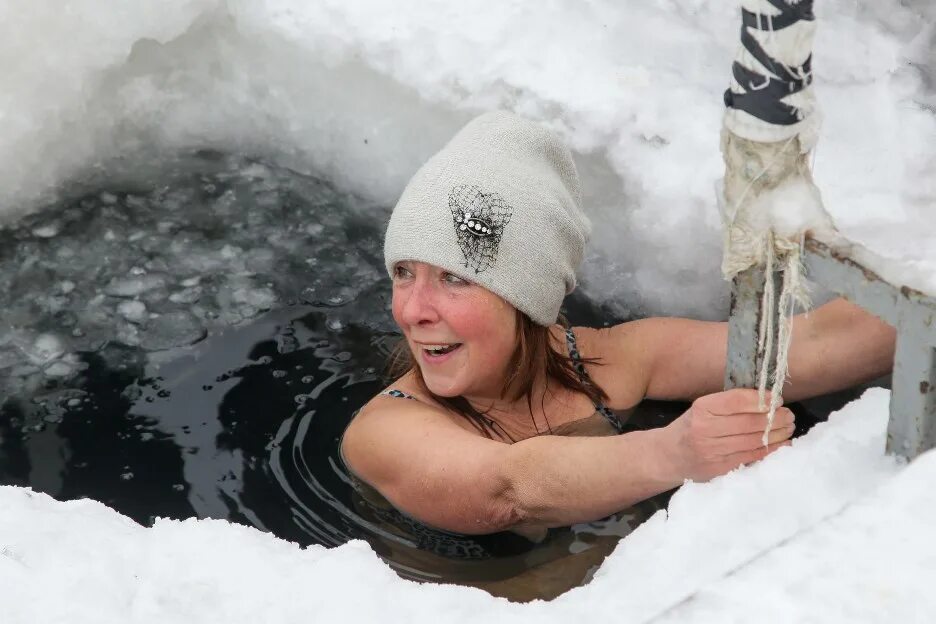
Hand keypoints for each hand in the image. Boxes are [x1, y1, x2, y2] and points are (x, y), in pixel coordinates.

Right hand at [661, 388, 793, 482]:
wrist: (668, 457)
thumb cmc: (690, 427)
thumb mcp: (701, 408)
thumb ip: (727, 403)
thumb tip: (766, 398)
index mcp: (701, 409)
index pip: (737, 401)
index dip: (761, 399)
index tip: (777, 398)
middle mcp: (705, 430)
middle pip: (750, 422)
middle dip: (775, 418)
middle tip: (789, 414)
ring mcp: (713, 451)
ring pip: (754, 441)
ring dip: (778, 434)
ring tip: (788, 427)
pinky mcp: (721, 468)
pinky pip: (753, 457)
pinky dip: (772, 450)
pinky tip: (783, 443)